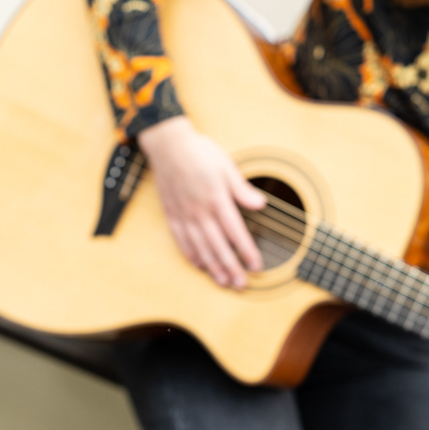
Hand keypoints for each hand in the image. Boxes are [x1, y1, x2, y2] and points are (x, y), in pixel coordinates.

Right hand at [137, 115, 265, 288]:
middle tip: (241, 285)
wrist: (168, 145)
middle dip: (231, 268)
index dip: (246, 251)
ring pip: (200, 247)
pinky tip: (200, 266)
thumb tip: (261, 204)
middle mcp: (199, 211)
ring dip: (212, 267)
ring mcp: (184, 214)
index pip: (235, 232)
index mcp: (216, 198)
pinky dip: (191, 255)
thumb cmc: (199, 152)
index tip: (256, 266)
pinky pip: (181, 240)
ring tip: (223, 282)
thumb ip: (242, 189)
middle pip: (218, 246)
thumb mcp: (226, 165)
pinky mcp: (172, 214)